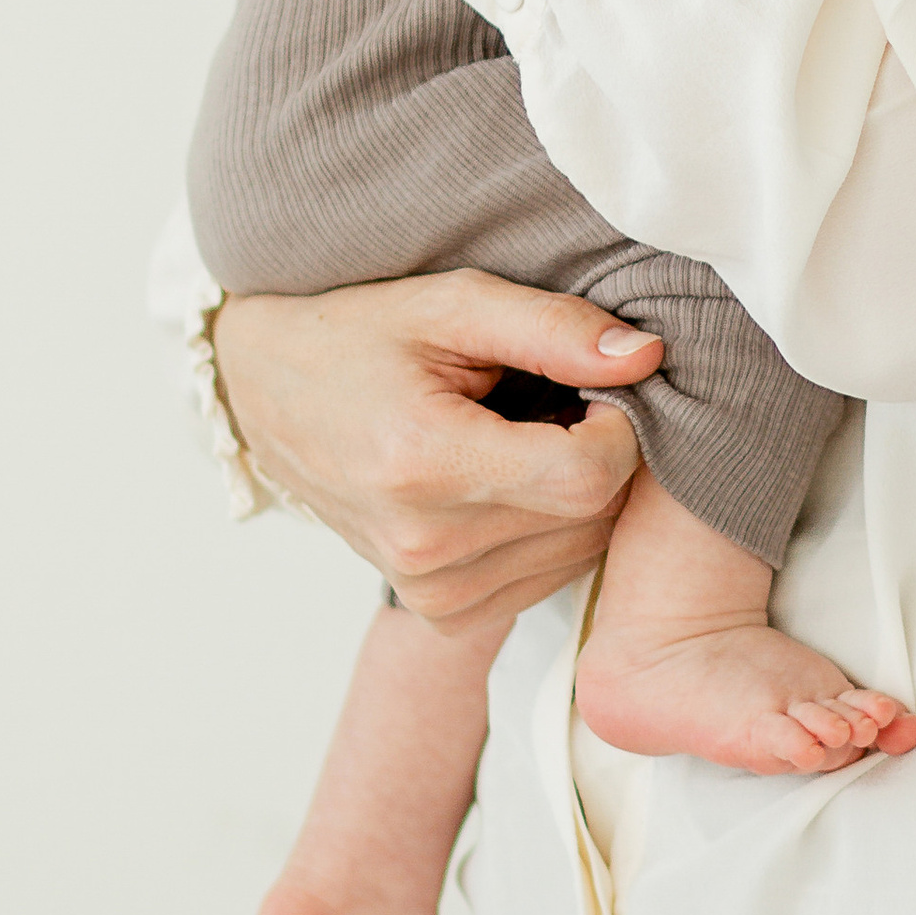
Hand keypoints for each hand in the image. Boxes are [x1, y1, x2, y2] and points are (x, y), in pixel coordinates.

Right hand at [214, 271, 660, 650]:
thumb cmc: (361, 337)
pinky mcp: (440, 610)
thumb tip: (646, 356)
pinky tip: (511, 479)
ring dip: (579, 493)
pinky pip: (545, 578)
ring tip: (527, 434)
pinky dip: (551, 529)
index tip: (600, 383)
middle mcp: (426, 545)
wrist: (269, 395)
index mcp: (425, 462)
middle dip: (602, 452)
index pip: (586, 476)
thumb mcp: (452, 303)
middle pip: (590, 516)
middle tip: (562, 398)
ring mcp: (430, 589)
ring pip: (578, 551)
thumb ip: (553, 329)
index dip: (620, 426)